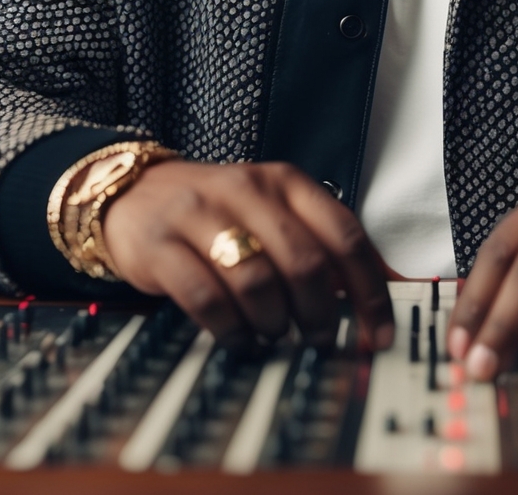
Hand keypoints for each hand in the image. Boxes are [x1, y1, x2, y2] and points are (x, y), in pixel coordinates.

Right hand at [101, 160, 394, 352]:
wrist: (134, 192)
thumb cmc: (219, 211)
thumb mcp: (273, 210)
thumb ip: (321, 243)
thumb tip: (383, 290)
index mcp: (285, 181)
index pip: (344, 234)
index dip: (369, 290)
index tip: (379, 333)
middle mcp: (246, 189)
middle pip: (304, 261)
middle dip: (320, 312)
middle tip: (319, 337)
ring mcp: (200, 214)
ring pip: (257, 280)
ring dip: (274, 322)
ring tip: (274, 333)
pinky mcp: (161, 245)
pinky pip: (206, 298)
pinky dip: (230, 329)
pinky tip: (237, 337)